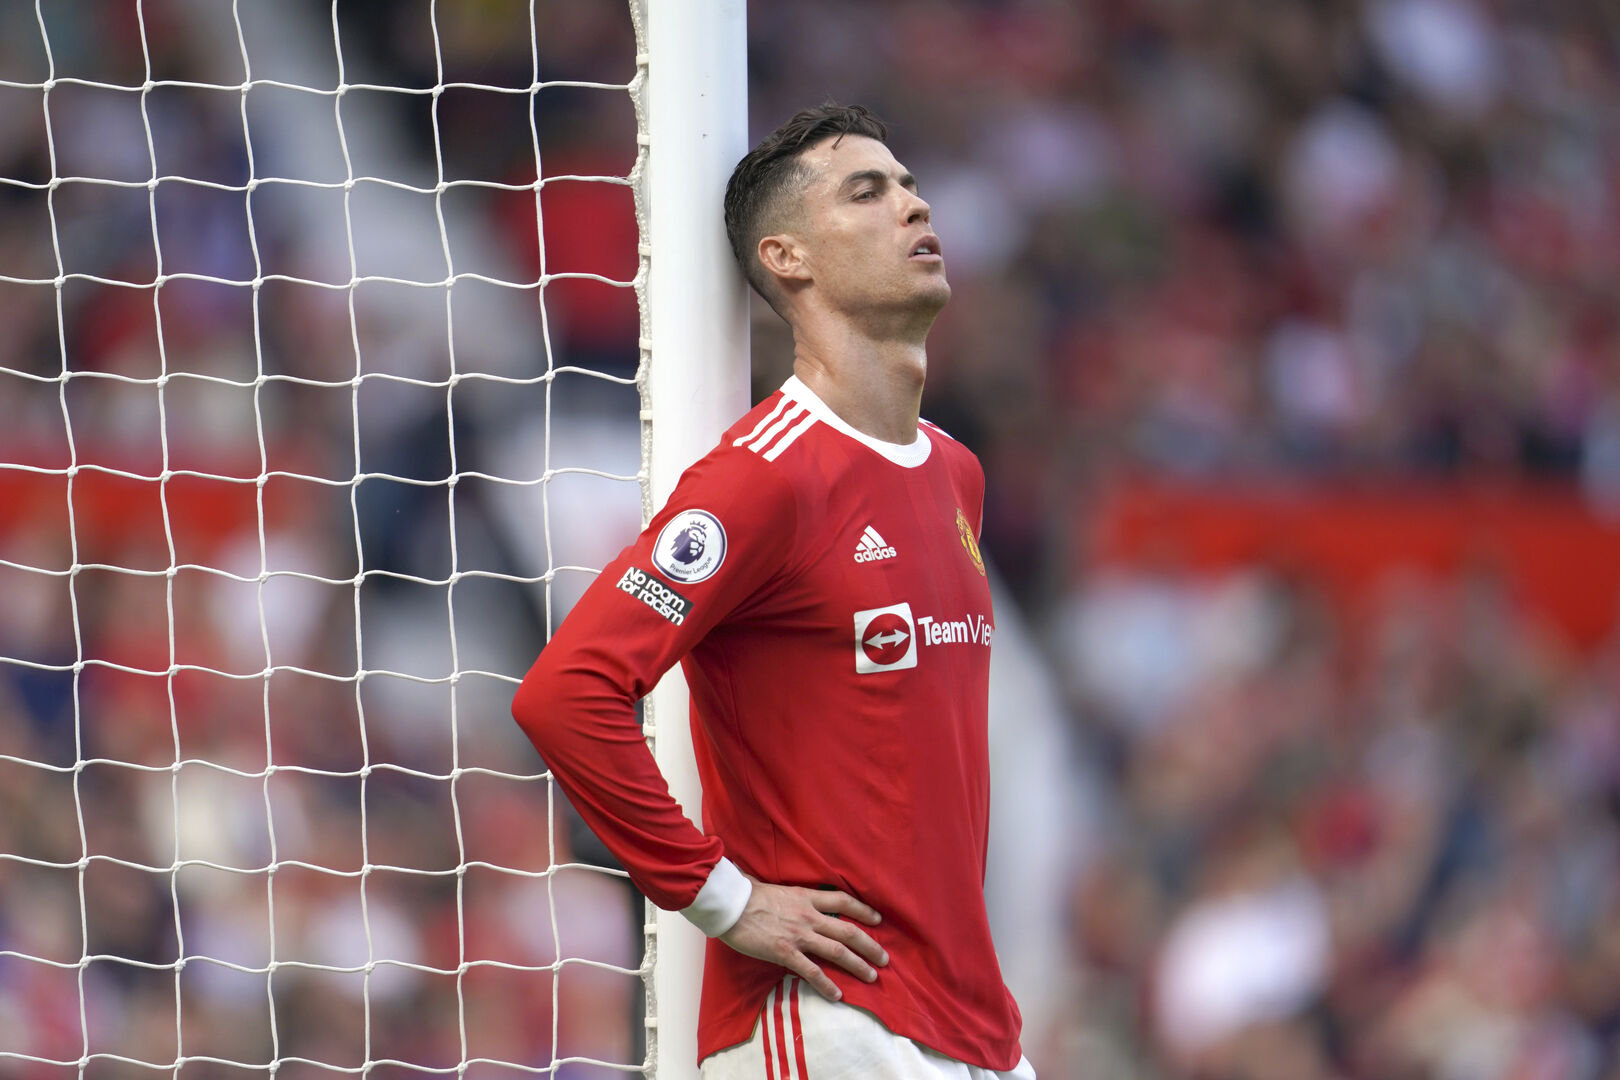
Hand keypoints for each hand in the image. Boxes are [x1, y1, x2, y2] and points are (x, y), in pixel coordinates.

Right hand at [718, 876, 888, 1000]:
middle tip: (884, 958)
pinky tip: (838, 994)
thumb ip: (789, 895)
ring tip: (871, 976)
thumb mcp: (775, 888)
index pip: (842, 901)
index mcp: (806, 897)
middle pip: (848, 931)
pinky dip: (827, 984)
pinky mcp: (785, 952)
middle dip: (870, 946)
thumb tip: (789, 895)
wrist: (730, 904)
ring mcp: (798, 935)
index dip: (863, 910)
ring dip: (858, 965)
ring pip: (837, 951)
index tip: (878, 920)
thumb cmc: (747, 894)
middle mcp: (808, 915)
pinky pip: (812, 971)